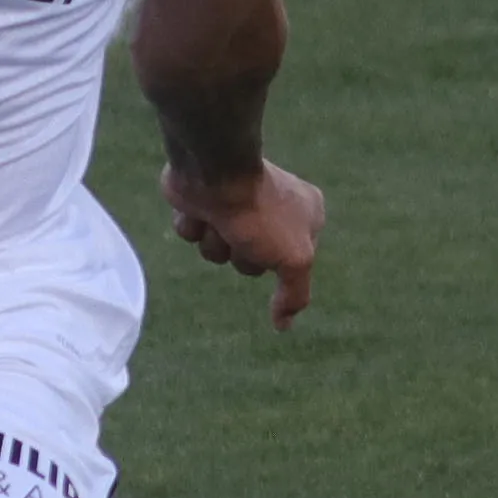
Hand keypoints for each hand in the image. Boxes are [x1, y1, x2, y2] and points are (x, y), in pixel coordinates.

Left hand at [164, 155, 323, 324]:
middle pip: (251, 262)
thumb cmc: (259, 213)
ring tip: (218, 219)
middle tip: (244, 233)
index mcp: (305, 213)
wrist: (213, 171)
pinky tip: (198, 210)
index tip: (272, 246)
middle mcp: (272, 207)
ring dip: (214, 242)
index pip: (294, 262)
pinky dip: (192, 227)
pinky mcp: (202, 200)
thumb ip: (295, 294)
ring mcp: (234, 202)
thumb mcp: (294, 260)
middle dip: (241, 254)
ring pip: (219, 251)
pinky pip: (193, 234)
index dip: (279, 260)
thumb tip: (283, 325)